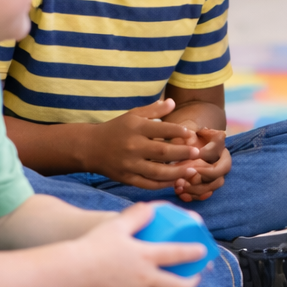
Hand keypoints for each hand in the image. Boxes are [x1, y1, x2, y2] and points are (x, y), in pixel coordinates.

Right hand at [77, 204, 203, 286]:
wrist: (72, 271)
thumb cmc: (93, 246)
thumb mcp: (116, 226)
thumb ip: (136, 216)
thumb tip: (152, 208)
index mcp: (146, 256)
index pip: (177, 254)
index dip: (194, 253)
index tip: (203, 252)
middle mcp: (145, 278)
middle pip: (178, 286)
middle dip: (192, 283)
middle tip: (194, 278)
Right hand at [84, 99, 204, 188]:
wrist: (89, 148)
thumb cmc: (116, 129)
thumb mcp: (132, 115)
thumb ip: (153, 110)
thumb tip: (173, 102)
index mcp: (135, 128)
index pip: (161, 129)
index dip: (177, 131)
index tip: (190, 133)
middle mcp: (132, 146)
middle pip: (162, 151)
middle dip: (182, 152)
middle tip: (197, 153)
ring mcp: (129, 164)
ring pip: (157, 171)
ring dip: (177, 172)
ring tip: (192, 170)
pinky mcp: (126, 178)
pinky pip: (148, 184)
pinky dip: (163, 184)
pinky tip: (176, 180)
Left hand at [172, 128, 229, 201]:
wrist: (182, 143)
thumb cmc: (182, 134)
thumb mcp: (183, 129)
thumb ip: (187, 132)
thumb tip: (189, 137)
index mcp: (218, 142)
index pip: (216, 149)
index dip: (205, 155)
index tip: (190, 158)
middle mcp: (220, 158)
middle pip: (220, 171)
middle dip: (203, 176)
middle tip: (186, 177)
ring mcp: (216, 173)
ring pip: (214, 185)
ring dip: (197, 189)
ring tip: (179, 186)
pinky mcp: (207, 184)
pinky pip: (205, 194)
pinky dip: (193, 196)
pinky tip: (180, 194)